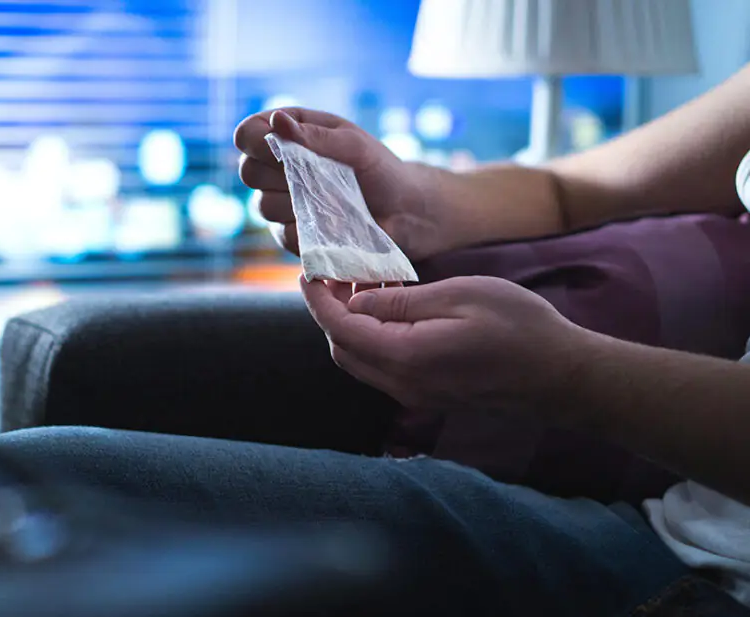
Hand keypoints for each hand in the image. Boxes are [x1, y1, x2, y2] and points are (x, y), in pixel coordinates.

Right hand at [233, 108, 443, 260]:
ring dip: (299, 204)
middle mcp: (280, 167)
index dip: (254, 141)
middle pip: (248, 171)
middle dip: (278, 176)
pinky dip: (310, 230)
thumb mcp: (355, 146)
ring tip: (336, 200)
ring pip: (264, 206)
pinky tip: (335, 222)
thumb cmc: (381, 170)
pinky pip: (284, 234)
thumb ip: (315, 136)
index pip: (248, 133)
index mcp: (291, 133)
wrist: (403, 213)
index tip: (276, 149)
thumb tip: (277, 121)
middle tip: (317, 177)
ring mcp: (282, 202)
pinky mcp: (291, 234)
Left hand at [300, 276, 589, 420]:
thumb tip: (358, 300)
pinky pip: (383, 370)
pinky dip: (372, 341)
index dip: (318, 299)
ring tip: (362, 288)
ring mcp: (416, 396)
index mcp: (405, 356)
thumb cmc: (520, 327)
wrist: (563, 377)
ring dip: (350, 327)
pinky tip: (390, 313)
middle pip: (342, 349)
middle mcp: (403, 384)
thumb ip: (401, 300)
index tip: (308, 272)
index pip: (340, 328)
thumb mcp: (460, 296)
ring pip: (360, 362)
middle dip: (329, 312)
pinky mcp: (429, 396)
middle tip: (337, 275)